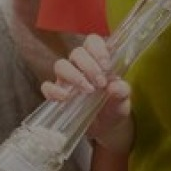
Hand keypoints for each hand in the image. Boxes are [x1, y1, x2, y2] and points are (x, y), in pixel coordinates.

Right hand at [42, 35, 134, 151]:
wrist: (105, 129)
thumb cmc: (114, 108)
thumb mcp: (123, 101)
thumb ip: (122, 91)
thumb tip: (114, 86)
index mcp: (98, 61)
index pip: (92, 41)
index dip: (97, 49)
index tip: (106, 66)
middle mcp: (80, 66)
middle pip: (76, 52)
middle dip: (88, 66)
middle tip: (100, 83)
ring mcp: (66, 79)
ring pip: (60, 65)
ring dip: (73, 76)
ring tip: (87, 91)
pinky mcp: (56, 94)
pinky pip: (47, 86)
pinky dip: (54, 91)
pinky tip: (66, 99)